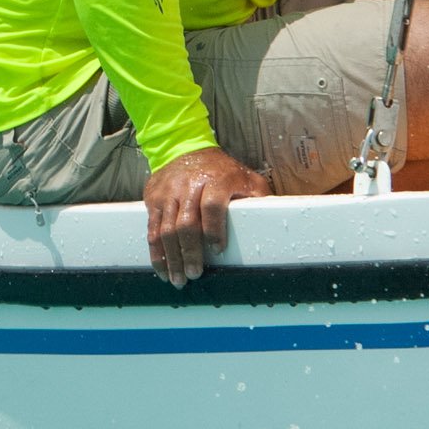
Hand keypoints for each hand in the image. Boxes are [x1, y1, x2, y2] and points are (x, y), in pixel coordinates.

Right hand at [142, 146, 265, 286]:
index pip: (212, 206)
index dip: (214, 229)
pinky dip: (156, 251)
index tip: (217, 249)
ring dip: (171, 257)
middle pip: (186, 223)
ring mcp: (168, 193)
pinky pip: (152, 228)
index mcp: (216, 180)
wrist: (185, 149)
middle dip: (189, 252)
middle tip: (194, 275)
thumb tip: (276, 220)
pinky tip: (162, 268)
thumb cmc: (222, 172)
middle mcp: (189, 186)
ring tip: (178, 279)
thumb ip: (259, 197)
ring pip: (166, 229)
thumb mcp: (246, 177)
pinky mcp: (153, 198)